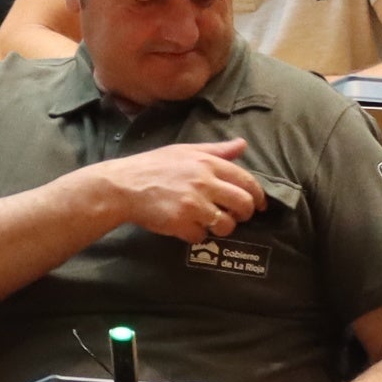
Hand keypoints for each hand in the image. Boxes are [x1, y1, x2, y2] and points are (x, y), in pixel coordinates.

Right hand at [102, 140, 266, 244]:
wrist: (122, 185)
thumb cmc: (152, 166)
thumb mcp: (184, 151)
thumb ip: (216, 151)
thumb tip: (243, 145)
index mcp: (207, 163)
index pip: (247, 181)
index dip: (258, 196)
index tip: (259, 205)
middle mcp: (204, 182)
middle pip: (244, 205)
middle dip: (244, 214)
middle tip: (236, 216)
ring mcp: (193, 204)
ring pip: (226, 224)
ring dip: (221, 227)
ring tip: (209, 222)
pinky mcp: (181, 222)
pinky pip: (202, 236)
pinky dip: (196, 235)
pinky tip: (186, 226)